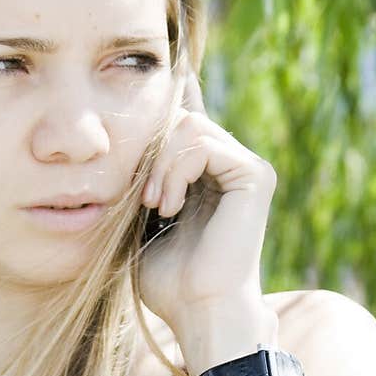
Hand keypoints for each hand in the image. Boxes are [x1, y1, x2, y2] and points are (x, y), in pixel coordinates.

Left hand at [138, 70, 277, 332]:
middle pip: (180, 118)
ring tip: (154, 206)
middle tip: (144, 200)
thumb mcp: (141, 221)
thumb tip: (120, 138)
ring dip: (159, 166)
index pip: (189, 115)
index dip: (176, 89)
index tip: (167, 63)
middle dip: (150, 154)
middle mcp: (231, 164)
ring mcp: (246, 167)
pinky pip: (202, 142)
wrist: (199, 312)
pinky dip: (175, 170)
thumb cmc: (167, 281)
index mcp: (207, 174)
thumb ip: (141, 180)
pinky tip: (168, 204)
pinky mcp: (254, 173)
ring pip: (187, 127)